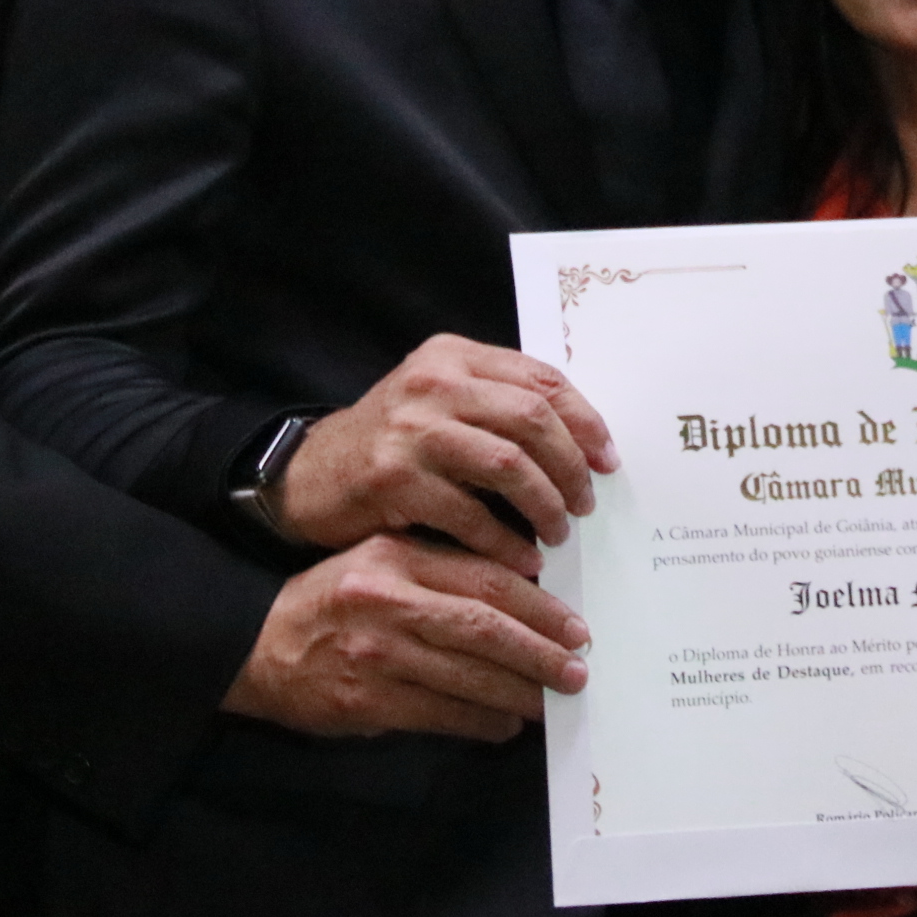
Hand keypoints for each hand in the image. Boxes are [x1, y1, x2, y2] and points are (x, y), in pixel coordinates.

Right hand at [220, 534, 590, 741]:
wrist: (255, 644)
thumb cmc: (331, 601)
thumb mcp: (379, 562)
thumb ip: (440, 569)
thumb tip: (521, 593)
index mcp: (395, 558)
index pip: (485, 578)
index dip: (539, 605)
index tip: (575, 626)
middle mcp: (387, 601)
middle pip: (485, 626)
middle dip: (541, 652)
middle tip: (577, 669)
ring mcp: (374, 654)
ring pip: (468, 675)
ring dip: (520, 692)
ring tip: (552, 700)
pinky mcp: (365, 701)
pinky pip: (440, 714)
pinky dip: (480, 721)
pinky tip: (505, 724)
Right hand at [277, 336, 618, 570]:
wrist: (310, 477)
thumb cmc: (393, 446)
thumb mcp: (440, 404)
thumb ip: (499, 408)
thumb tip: (586, 444)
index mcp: (454, 357)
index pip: (541, 379)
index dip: (584, 420)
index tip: (607, 461)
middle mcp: (433, 382)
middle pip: (532, 419)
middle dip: (570, 466)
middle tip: (585, 505)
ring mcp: (411, 429)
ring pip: (508, 464)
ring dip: (544, 505)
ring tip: (558, 535)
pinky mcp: (393, 477)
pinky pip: (469, 513)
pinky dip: (503, 541)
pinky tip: (520, 559)